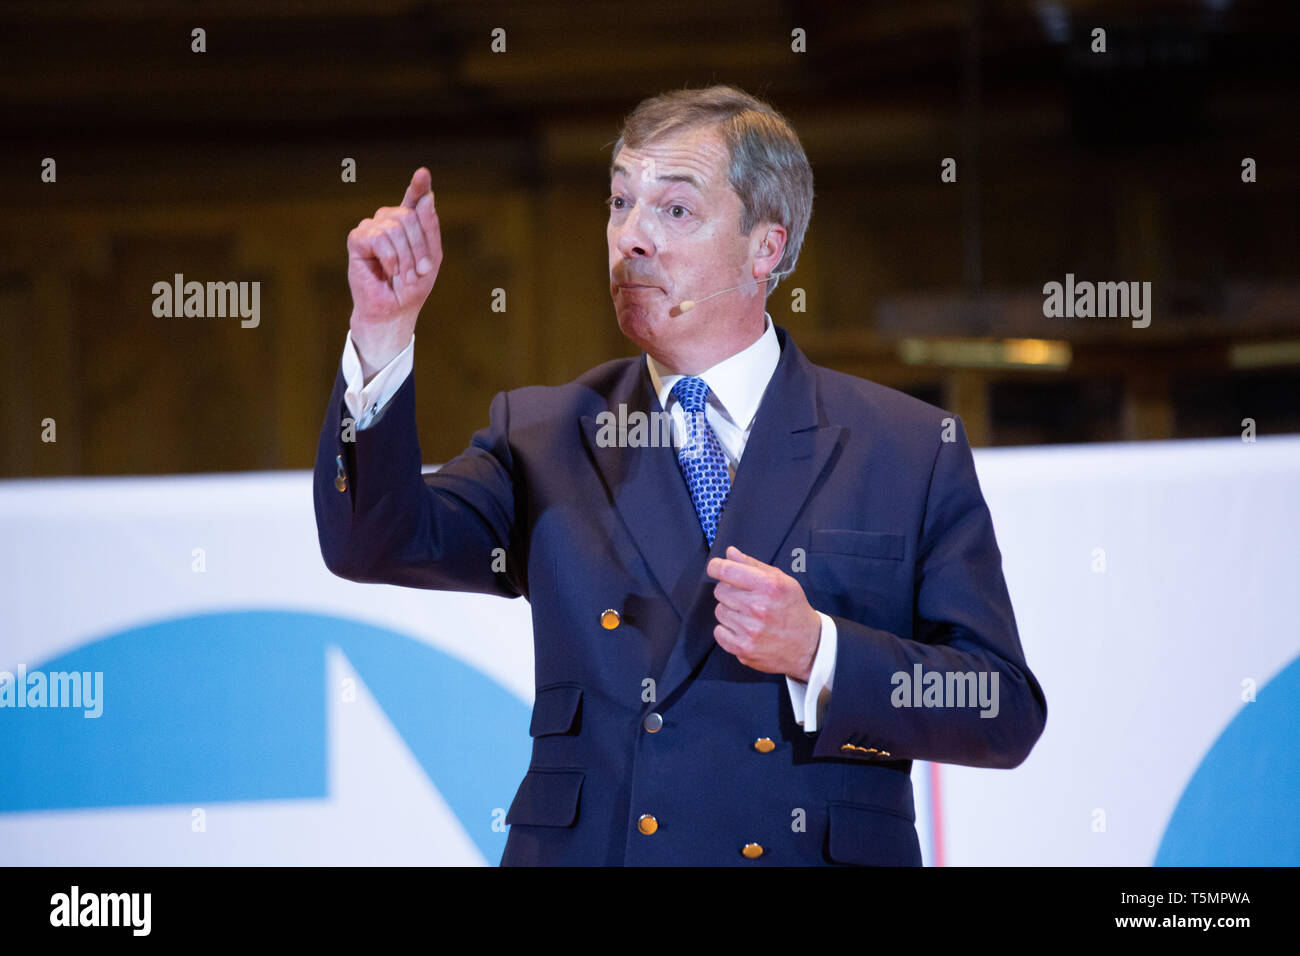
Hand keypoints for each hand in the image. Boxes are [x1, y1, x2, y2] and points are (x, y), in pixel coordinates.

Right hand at [346, 167, 442, 377]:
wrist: (393, 311)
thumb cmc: (412, 288)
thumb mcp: (431, 258)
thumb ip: (430, 228)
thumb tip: (427, 198)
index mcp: (408, 226)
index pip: (414, 200)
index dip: (418, 186)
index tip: (423, 173)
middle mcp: (388, 222)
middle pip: (410, 216)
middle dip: (419, 247)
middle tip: (418, 272)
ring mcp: (372, 228)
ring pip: (396, 226)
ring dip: (406, 257)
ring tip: (402, 275)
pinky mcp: (357, 240)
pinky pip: (379, 237)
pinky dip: (389, 258)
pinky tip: (387, 271)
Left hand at [706, 545, 821, 681]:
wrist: (809, 645)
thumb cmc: (793, 609)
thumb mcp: (782, 581)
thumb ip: (754, 565)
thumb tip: (730, 553)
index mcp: (769, 586)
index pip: (727, 570)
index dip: (716, 566)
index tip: (716, 567)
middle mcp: (759, 607)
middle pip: (720, 591)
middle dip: (729, 591)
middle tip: (746, 598)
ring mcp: (750, 630)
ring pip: (719, 611)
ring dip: (730, 612)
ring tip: (750, 616)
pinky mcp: (743, 648)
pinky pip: (719, 632)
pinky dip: (727, 630)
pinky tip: (744, 630)